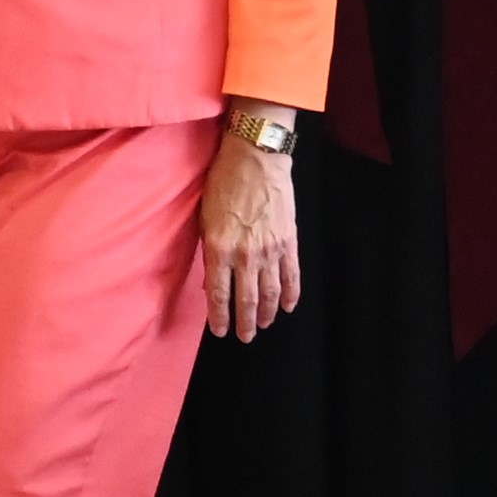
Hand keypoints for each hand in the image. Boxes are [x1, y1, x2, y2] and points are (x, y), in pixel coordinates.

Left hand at [198, 128, 300, 341]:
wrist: (255, 159)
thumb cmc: (223, 184)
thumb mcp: (204, 219)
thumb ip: (209, 254)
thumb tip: (212, 284)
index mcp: (219, 249)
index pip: (218, 295)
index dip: (219, 318)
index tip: (220, 332)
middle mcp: (244, 255)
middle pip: (246, 300)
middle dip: (245, 323)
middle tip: (245, 337)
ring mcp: (269, 250)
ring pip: (270, 293)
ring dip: (266, 314)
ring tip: (263, 326)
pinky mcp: (288, 242)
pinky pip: (291, 275)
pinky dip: (291, 294)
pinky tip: (287, 307)